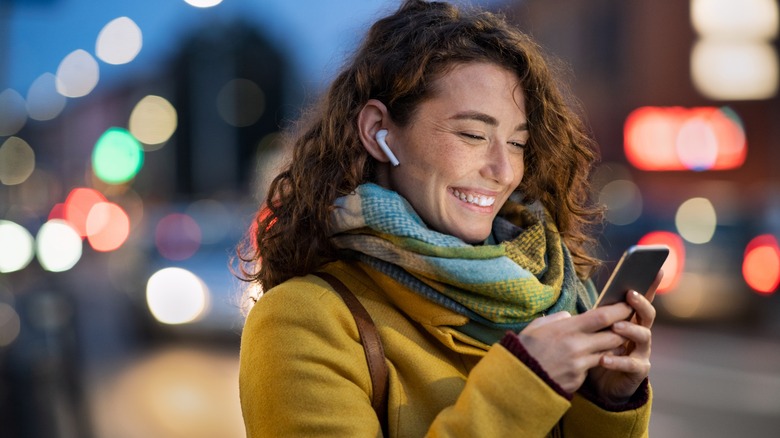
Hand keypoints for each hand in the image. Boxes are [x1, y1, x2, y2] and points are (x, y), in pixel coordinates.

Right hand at [517, 300, 635, 393]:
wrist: (516, 380)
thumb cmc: (525, 349)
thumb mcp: (537, 327)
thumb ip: (557, 319)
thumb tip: (571, 317)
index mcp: (566, 329)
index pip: (602, 317)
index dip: (619, 309)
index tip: (628, 304)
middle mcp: (576, 347)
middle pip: (613, 335)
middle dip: (623, 330)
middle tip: (628, 323)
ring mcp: (579, 365)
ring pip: (608, 353)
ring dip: (613, 347)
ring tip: (612, 340)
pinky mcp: (578, 380)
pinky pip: (593, 368)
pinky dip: (595, 362)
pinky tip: (589, 359)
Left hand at [585, 271, 661, 403]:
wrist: (602, 384)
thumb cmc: (599, 350)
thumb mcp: (597, 331)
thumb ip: (598, 317)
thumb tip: (590, 304)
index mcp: (631, 320)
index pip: (641, 300)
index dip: (650, 285)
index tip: (656, 269)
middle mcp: (641, 333)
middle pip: (647, 314)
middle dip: (640, 303)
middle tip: (630, 295)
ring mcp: (642, 352)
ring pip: (643, 336)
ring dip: (630, 329)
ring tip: (616, 327)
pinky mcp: (638, 370)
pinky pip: (631, 364)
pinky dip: (618, 360)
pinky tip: (604, 358)